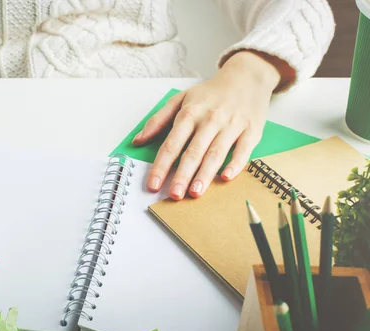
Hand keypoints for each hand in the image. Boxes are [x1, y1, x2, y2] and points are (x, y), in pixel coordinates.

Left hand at [133, 51, 288, 199]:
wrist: (246, 77)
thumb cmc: (210, 93)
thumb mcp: (180, 99)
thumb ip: (157, 120)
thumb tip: (138, 140)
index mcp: (190, 113)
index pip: (171, 143)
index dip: (161, 166)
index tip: (153, 184)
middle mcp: (210, 120)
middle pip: (193, 151)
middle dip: (182, 175)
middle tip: (174, 195)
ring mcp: (232, 125)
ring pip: (216, 153)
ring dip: (205, 174)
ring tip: (195, 193)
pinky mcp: (251, 131)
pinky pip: (243, 150)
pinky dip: (235, 164)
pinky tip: (226, 178)